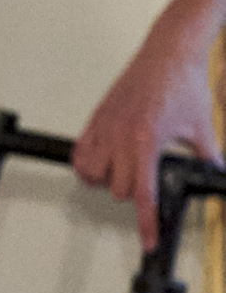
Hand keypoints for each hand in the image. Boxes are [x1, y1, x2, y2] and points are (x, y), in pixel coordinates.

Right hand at [75, 8, 220, 244]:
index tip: (149, 240)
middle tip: (146, 182)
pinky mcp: (97, 117)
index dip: (147, 223)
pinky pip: (79, 153)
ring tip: (121, 173)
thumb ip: (208, 157)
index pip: (143, 193)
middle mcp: (122, 135)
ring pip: (92, 175)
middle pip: (117, 189)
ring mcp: (105, 126)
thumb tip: (216, 174)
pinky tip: (100, 163)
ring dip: (105, 181)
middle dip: (132, 192)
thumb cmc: (182, 82)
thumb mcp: (201, 125)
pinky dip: (86, 165)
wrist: (169, 51)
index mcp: (148, 140)